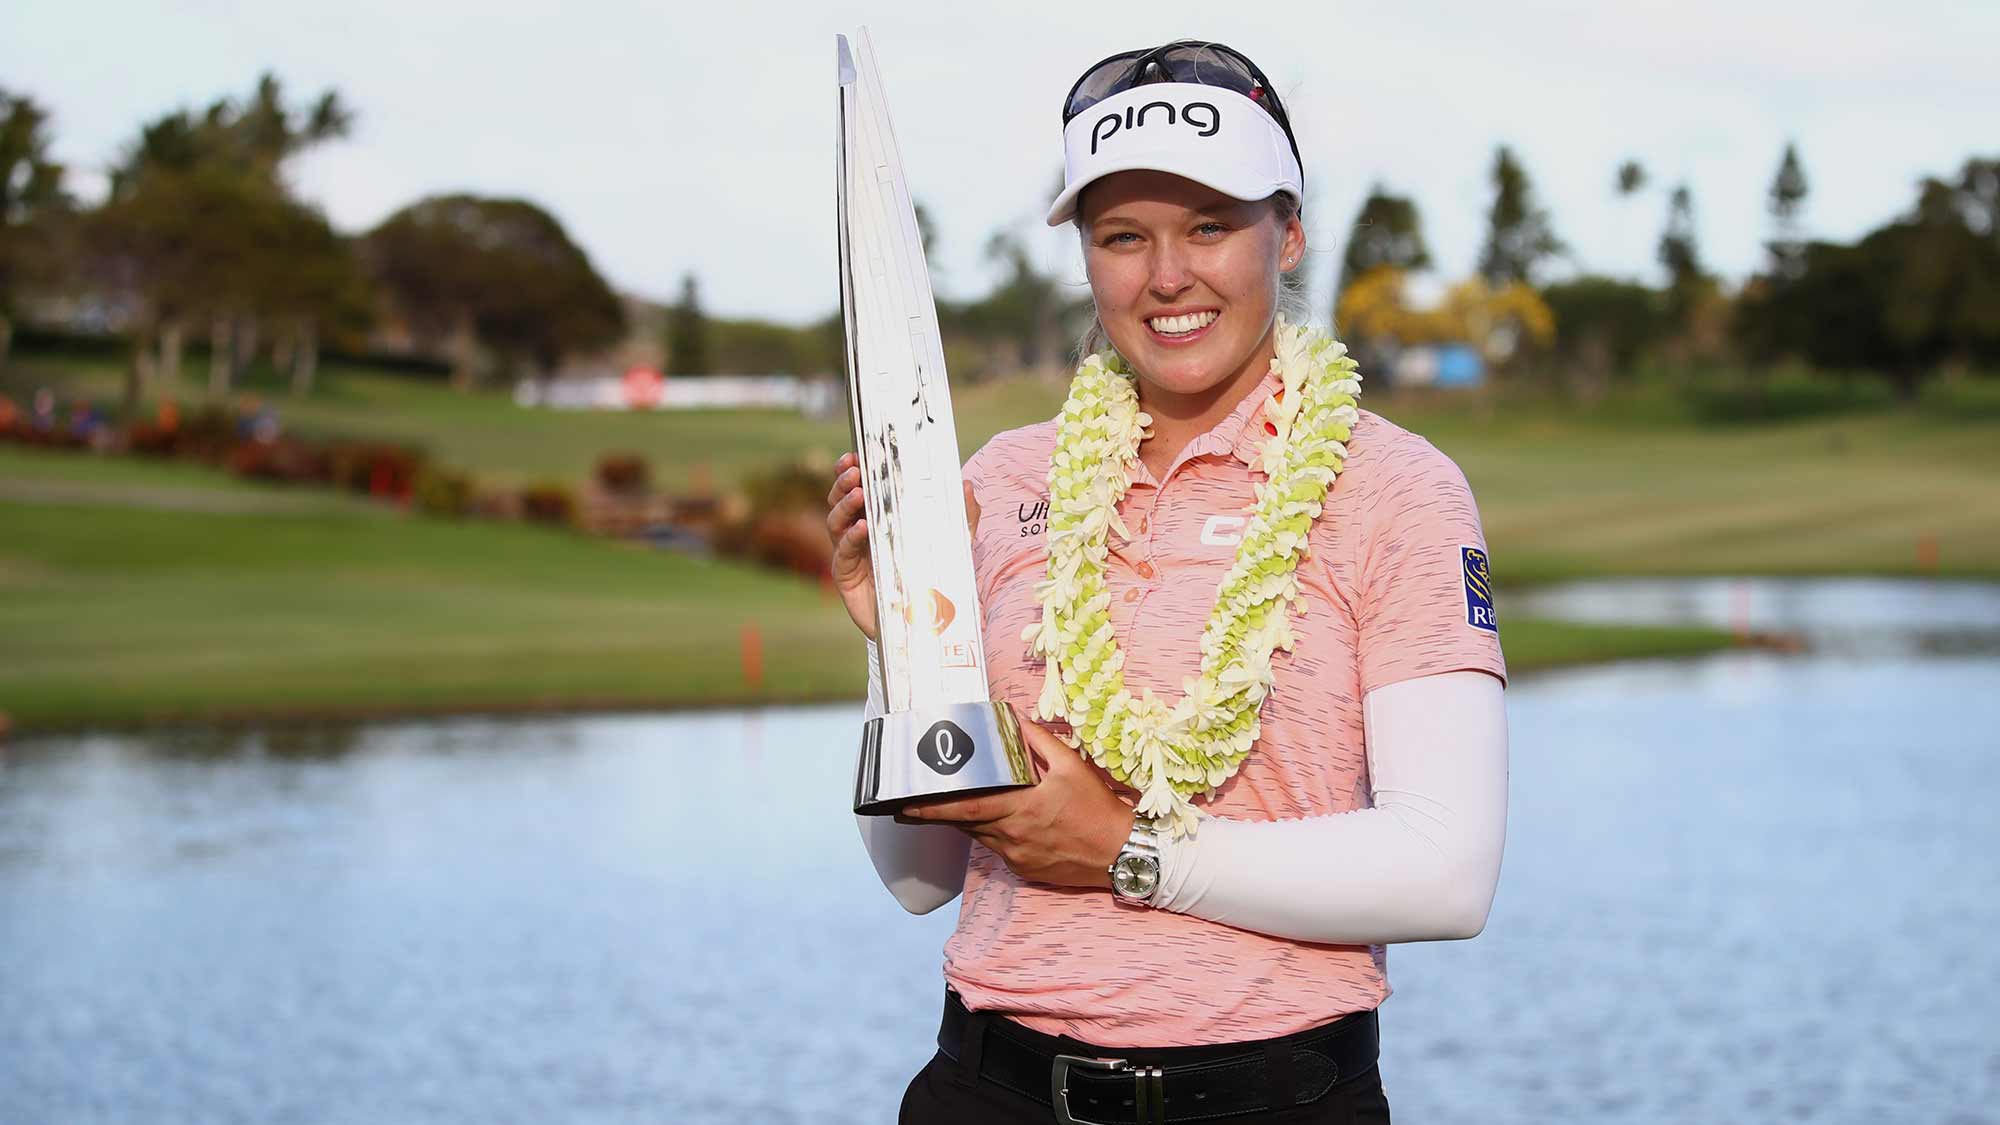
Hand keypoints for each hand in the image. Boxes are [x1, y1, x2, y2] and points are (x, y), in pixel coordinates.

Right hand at [826, 451, 979, 643]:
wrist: (921, 624)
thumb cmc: (931, 578)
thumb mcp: (953, 545)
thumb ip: (962, 517)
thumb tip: (969, 485)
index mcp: (878, 519)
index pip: (859, 488)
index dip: (852, 470)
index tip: (855, 455)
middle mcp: (859, 533)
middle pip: (840, 500)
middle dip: (843, 481)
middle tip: (853, 469)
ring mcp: (850, 554)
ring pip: (835, 522)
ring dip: (844, 504)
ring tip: (859, 493)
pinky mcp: (847, 577)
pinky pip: (843, 553)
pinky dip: (850, 538)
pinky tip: (861, 528)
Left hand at [894, 710, 1133, 890]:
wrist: (1121, 854)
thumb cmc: (1097, 808)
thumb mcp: (1072, 766)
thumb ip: (1038, 741)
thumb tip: (1014, 718)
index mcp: (1021, 808)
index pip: (966, 807)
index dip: (932, 807)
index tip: (905, 804)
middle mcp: (1012, 835)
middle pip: (964, 822)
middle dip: (935, 813)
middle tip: (908, 804)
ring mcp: (1016, 855)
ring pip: (978, 834)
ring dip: (962, 820)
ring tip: (944, 804)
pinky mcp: (1022, 868)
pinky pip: (996, 847)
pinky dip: (989, 831)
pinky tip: (993, 819)